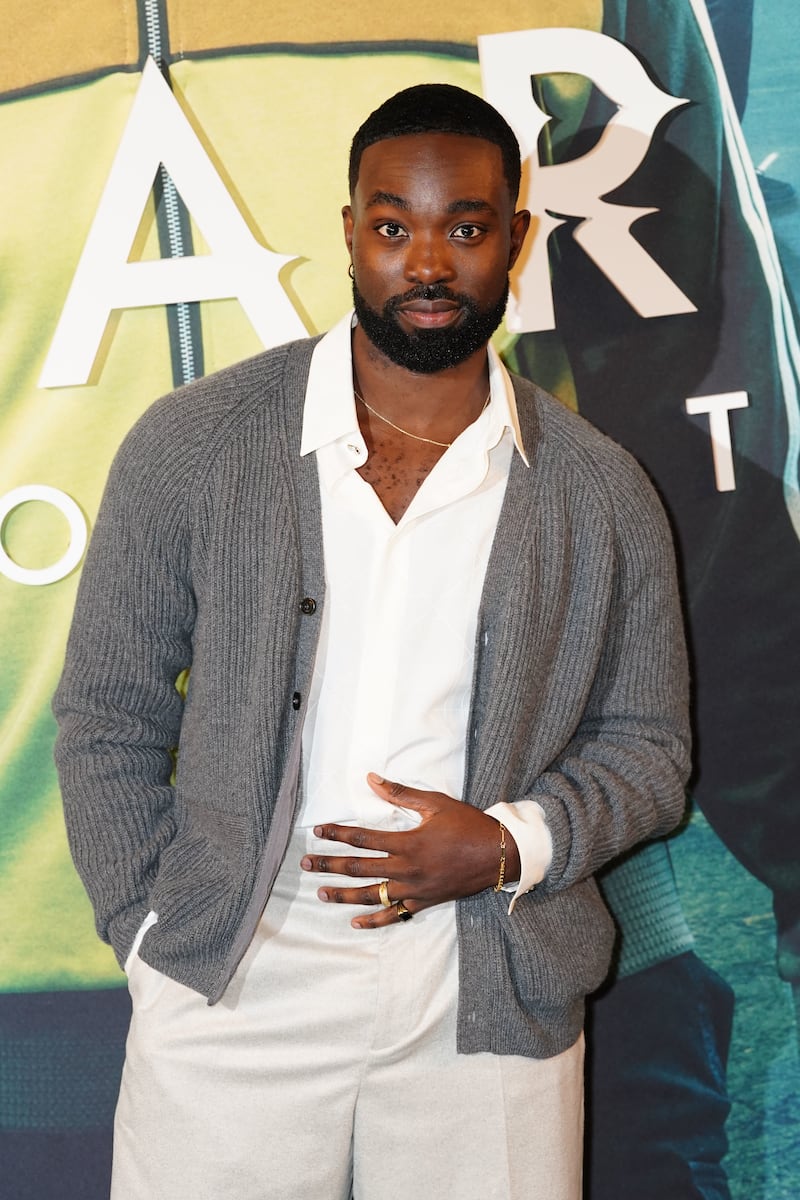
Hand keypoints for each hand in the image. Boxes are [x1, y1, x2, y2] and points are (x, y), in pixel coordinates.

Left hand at [299, 772, 519, 927]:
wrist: (498, 855)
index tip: (318, 831)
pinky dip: (373, 921)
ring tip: (321, 893)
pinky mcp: (423, 902)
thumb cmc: (467, 824)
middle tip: (306, 863)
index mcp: (407, 842)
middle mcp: (406, 869)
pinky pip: (394, 915)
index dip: (337, 834)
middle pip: (359, 868)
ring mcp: (414, 889)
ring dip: (343, 895)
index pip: (362, 839)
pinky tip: (354, 922)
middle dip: (330, 865)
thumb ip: (400, 793)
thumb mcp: (435, 803)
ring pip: (371, 895)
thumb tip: (371, 779)